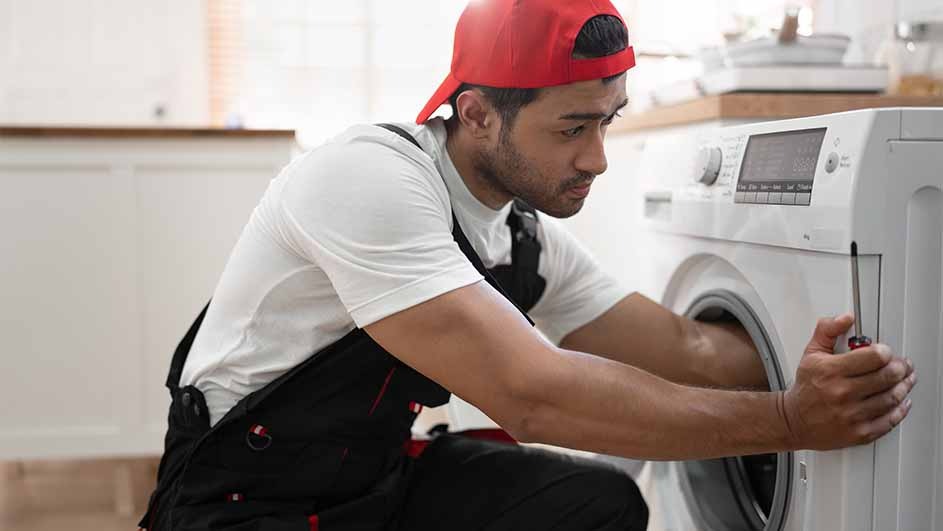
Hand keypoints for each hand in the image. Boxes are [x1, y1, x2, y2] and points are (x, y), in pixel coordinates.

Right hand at [781, 313, 915, 450]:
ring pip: (892, 397)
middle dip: (900, 368)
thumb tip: (846, 319)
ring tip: (904, 380)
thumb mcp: (811, 353)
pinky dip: (900, 410)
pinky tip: (901, 402)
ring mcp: (852, 414)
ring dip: (904, 386)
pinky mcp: (859, 432)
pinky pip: (890, 420)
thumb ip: (828, 330)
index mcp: (831, 371)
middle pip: (888, 376)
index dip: (885, 351)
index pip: (874, 356)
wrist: (794, 421)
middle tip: (901, 365)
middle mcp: (842, 393)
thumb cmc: (806, 388)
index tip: (885, 351)